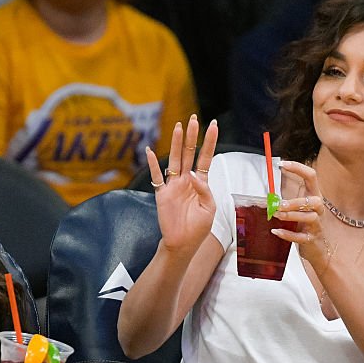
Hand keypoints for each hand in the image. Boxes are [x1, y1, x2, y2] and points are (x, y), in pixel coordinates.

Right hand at [146, 115, 217, 256]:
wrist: (183, 243)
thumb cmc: (198, 228)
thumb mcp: (209, 209)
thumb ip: (205, 191)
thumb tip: (194, 176)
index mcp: (201, 183)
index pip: (206, 158)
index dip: (209, 142)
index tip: (214, 125)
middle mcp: (187, 180)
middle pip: (190, 154)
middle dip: (192, 136)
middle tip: (194, 119)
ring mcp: (174, 185)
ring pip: (175, 160)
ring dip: (177, 143)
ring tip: (179, 126)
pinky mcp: (162, 194)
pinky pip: (156, 177)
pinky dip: (153, 164)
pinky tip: (150, 151)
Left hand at [274, 161, 329, 270]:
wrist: (319, 249)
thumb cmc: (306, 224)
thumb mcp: (301, 208)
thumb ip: (289, 197)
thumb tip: (270, 187)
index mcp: (314, 197)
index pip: (311, 176)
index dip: (298, 168)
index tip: (282, 164)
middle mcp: (318, 209)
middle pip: (313, 201)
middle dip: (296, 202)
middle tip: (279, 204)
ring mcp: (316, 225)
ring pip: (309, 217)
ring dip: (291, 216)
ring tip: (277, 215)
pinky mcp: (311, 239)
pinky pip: (301, 237)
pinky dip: (288, 234)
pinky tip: (276, 231)